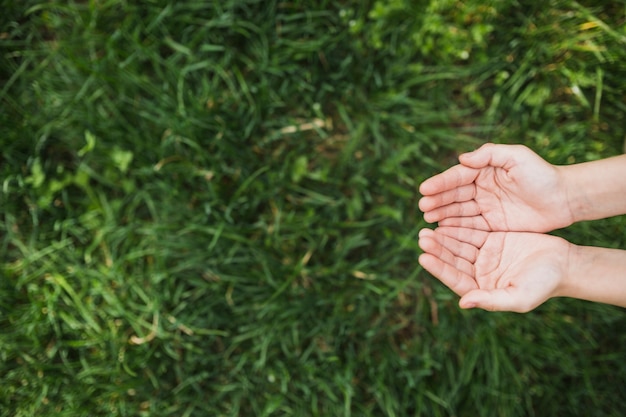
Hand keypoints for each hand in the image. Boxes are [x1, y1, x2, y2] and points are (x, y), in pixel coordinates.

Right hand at [418, 143, 573, 232]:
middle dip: (437, 201)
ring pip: (459, 211)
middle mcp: (481, 188)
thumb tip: (461, 159)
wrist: (565, 199)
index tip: (424, 189)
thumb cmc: (542, 174)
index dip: (440, 183)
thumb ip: (489, 155)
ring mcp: (485, 207)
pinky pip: (470, 227)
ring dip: (442, 215)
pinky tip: (442, 231)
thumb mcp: (517, 157)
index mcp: (484, 170)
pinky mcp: (492, 225)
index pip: (458, 177)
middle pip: (454, 195)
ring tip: (427, 220)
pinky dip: (455, 229)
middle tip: (422, 207)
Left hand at [418, 227, 570, 311]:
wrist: (564, 264)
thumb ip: (491, 300)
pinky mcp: (491, 240)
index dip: (439, 269)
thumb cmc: (544, 285)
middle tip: (422, 237)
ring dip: (444, 237)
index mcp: (481, 290)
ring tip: (427, 229)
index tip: (424, 258)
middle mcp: (478, 274)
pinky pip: (471, 232)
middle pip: (453, 260)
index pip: (455, 279)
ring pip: (459, 246)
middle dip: (437, 250)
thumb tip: (463, 303)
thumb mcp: (519, 296)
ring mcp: (484, 256)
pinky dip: (458, 227)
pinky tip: (445, 219)